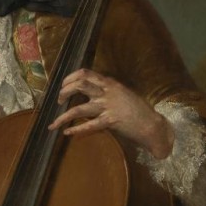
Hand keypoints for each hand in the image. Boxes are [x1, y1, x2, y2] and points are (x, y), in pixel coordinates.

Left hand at [48, 68, 173, 158]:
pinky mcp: (110, 121)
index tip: (63, 85)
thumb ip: (107, 91)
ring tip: (54, 123)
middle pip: (79, 85)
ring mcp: (108, 106)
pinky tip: (67, 132)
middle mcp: (107, 92)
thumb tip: (90, 92)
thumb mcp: (122, 94)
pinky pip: (88, 125)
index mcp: (110, 83)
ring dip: (63, 116)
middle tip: (59, 101)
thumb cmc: (137, 110)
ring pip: (78, 108)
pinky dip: (76, 129)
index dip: (69, 78)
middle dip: (64, 92)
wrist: (152, 124)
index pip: (85, 73)